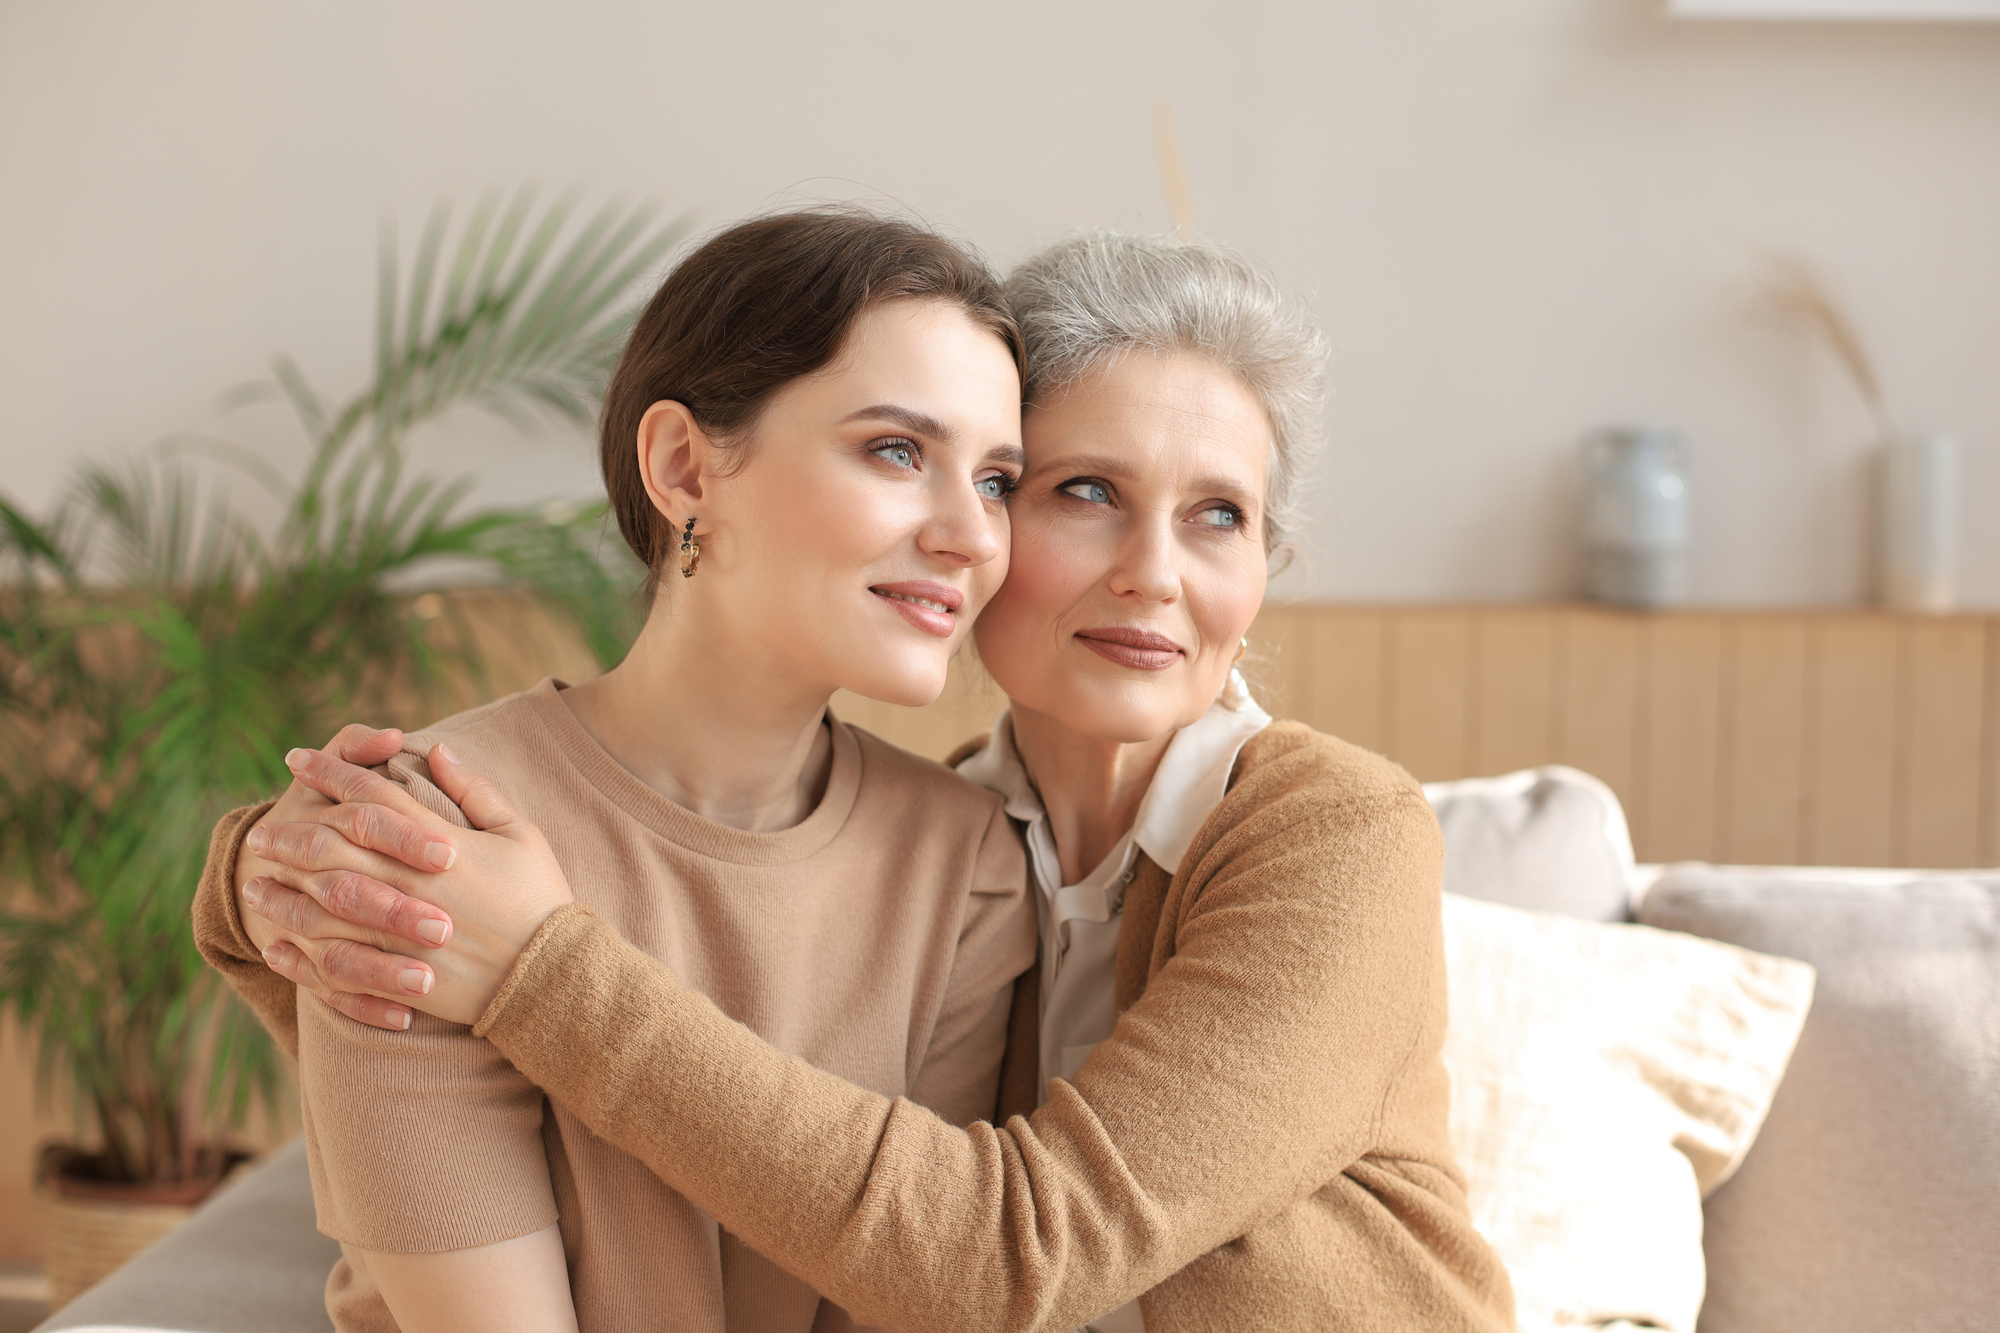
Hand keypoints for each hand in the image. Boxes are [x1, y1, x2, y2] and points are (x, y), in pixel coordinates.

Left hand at [244, 741, 574, 1027]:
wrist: (553, 978)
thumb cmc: (541, 900)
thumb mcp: (522, 834)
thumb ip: (476, 791)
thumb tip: (438, 749)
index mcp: (439, 846)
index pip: (370, 797)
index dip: (330, 772)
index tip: (297, 758)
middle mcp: (410, 887)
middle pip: (331, 850)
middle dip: (289, 835)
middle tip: (260, 831)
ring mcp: (398, 936)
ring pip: (321, 908)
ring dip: (282, 892)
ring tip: (253, 884)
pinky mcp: (396, 978)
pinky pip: (333, 965)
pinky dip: (299, 955)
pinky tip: (278, 945)